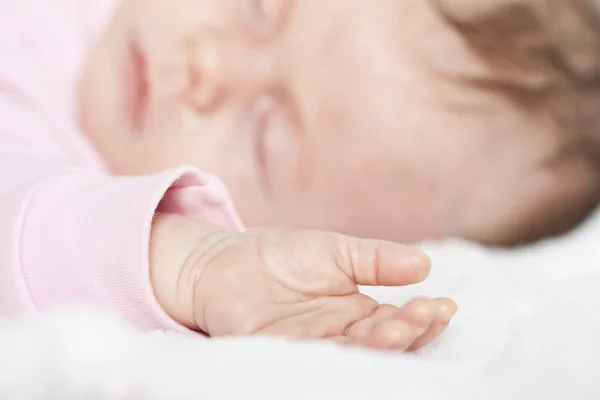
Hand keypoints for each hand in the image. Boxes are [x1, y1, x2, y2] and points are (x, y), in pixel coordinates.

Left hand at [155, 215, 456, 350]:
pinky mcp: (276, 349)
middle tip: (429, 314)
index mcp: (355, 313)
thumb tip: (425, 264)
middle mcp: (337, 335)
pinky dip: (334, 350)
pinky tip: (357, 340)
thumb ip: (376, 260)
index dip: (422, 317)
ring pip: (352, 353)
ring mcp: (308, 345)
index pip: (397, 321)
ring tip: (401, 326)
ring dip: (380, 344)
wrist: (222, 260)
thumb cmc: (279, 256)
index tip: (445, 304)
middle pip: (381, 343)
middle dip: (409, 331)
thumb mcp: (336, 251)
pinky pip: (308, 354)